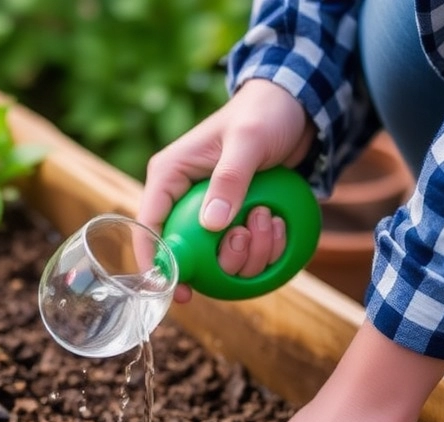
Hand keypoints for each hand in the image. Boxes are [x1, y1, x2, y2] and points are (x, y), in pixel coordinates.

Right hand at [139, 79, 315, 301]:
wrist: (294, 109)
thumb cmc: (263, 114)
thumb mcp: (248, 141)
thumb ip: (229, 179)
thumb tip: (211, 224)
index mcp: (170, 176)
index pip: (148, 226)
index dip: (157, 263)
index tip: (179, 290)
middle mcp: (183, 198)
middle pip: (186, 252)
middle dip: (220, 256)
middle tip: (246, 235)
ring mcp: (208, 211)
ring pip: (216, 256)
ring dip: (248, 252)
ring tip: (269, 219)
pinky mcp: (233, 219)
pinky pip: (241, 249)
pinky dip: (262, 248)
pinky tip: (277, 225)